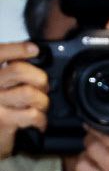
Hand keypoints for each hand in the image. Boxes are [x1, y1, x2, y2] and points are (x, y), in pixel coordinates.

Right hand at [0, 41, 48, 157]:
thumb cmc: (1, 108)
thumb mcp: (2, 86)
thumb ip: (10, 71)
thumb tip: (32, 57)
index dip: (16, 49)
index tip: (33, 49)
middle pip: (18, 71)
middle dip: (39, 78)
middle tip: (42, 87)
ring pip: (29, 93)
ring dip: (42, 101)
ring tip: (40, 106)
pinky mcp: (3, 120)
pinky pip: (32, 114)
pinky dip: (41, 119)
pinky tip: (38, 121)